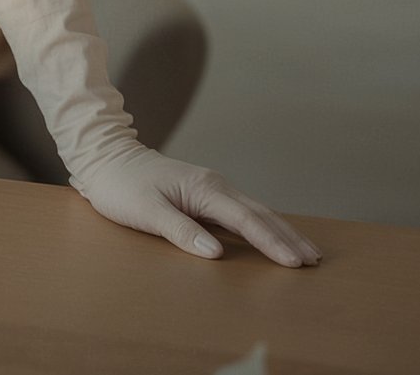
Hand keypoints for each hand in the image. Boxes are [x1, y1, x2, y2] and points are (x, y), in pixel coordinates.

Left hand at [69, 143, 321, 266]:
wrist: (105, 158)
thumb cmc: (121, 186)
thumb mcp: (146, 212)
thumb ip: (181, 231)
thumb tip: (217, 253)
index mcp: (204, 189)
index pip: (247, 221)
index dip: (272, 243)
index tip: (295, 262)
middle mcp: (215, 185)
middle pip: (260, 214)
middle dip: (288, 237)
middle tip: (315, 259)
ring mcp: (211, 187)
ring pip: (255, 211)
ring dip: (280, 230)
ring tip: (305, 250)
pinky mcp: (204, 192)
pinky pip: (242, 211)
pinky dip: (262, 224)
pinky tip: (272, 234)